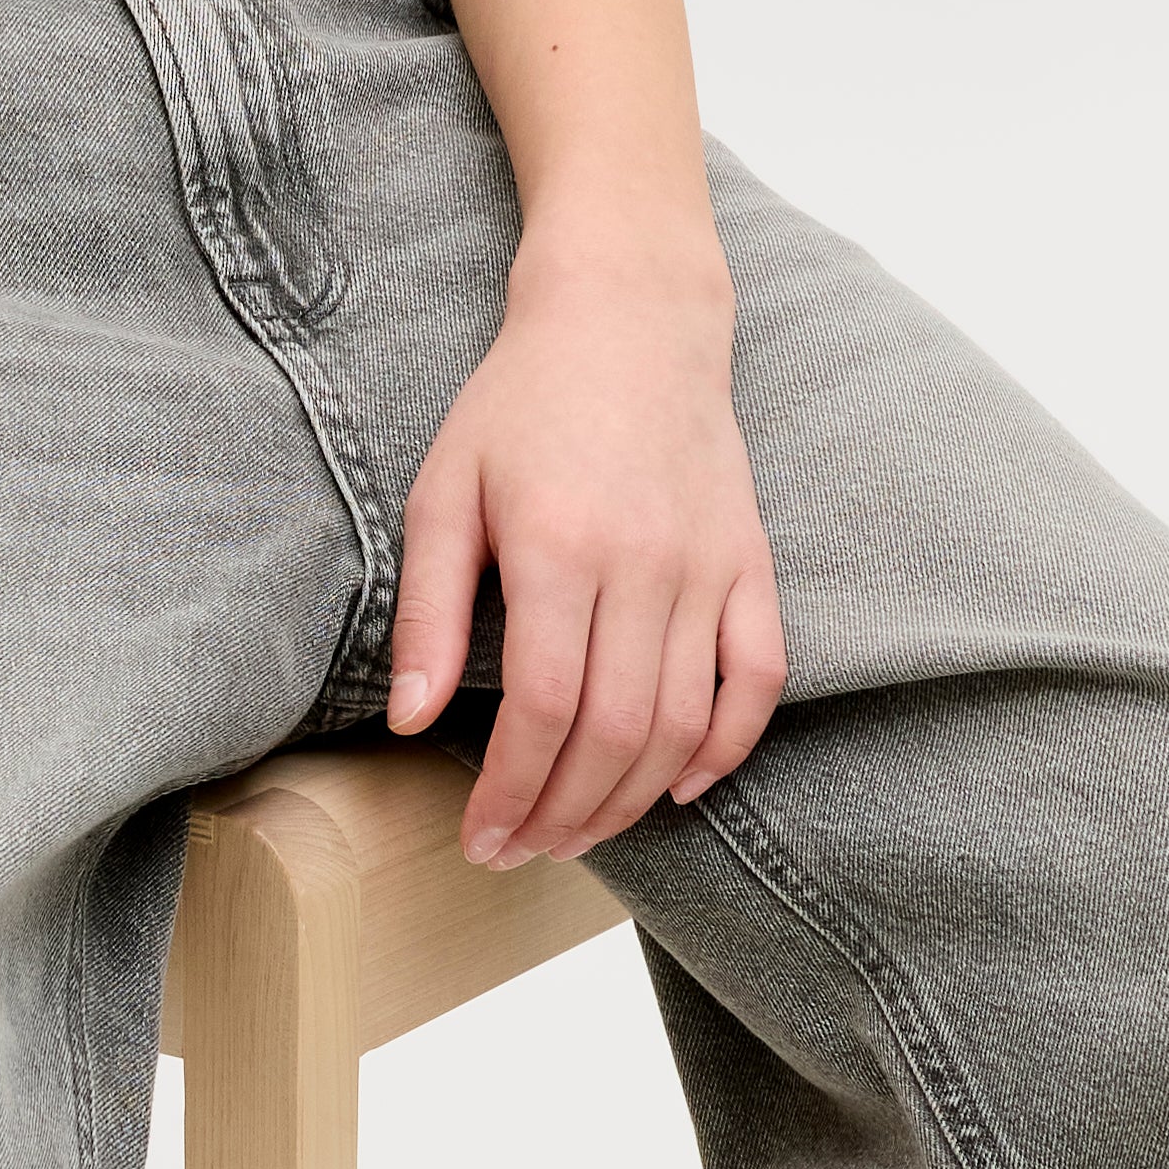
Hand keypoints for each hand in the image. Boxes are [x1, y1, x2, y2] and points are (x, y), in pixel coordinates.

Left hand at [384, 259, 787, 862]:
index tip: (480, 837)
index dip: (511, 791)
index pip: (543, 710)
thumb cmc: (521, 404)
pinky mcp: (751, 564)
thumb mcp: (445, 490)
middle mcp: (644, 564)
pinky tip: (679, 786)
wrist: (629, 319)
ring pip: (683, 723)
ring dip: (630, 798)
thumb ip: (429, 610)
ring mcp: (709, 567)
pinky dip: (726, 747)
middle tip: (520, 850)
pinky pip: (759, 679)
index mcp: (558, 546)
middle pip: (615, 734)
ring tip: (578, 830)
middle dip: (563, 813)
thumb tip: (409, 718)